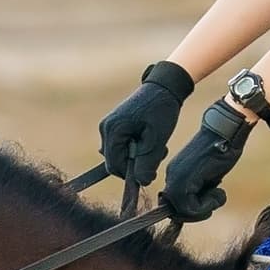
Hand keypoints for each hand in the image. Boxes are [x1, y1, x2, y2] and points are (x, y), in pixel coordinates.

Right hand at [94, 60, 193, 191]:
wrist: (164, 86)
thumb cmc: (161, 110)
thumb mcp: (156, 141)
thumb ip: (147, 164)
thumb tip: (141, 183)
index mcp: (112, 131)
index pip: (114, 166)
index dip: (131, 174)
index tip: (150, 170)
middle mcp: (105, 128)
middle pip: (115, 161)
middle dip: (135, 164)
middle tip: (156, 154)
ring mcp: (108, 126)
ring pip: (119, 154)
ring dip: (137, 156)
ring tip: (155, 145)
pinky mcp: (115, 124)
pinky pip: (121, 145)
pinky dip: (135, 147)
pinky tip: (149, 139)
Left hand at [159, 98, 253, 222]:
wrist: (226, 132)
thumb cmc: (222, 150)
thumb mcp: (208, 176)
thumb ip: (198, 191)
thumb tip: (195, 212)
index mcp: (175, 174)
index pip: (174, 206)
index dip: (192, 211)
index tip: (209, 200)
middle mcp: (171, 176)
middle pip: (178, 213)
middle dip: (198, 213)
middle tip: (214, 198)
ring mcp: (175, 178)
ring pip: (184, 212)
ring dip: (206, 209)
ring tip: (218, 191)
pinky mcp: (183, 180)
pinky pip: (191, 208)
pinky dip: (209, 205)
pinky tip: (219, 190)